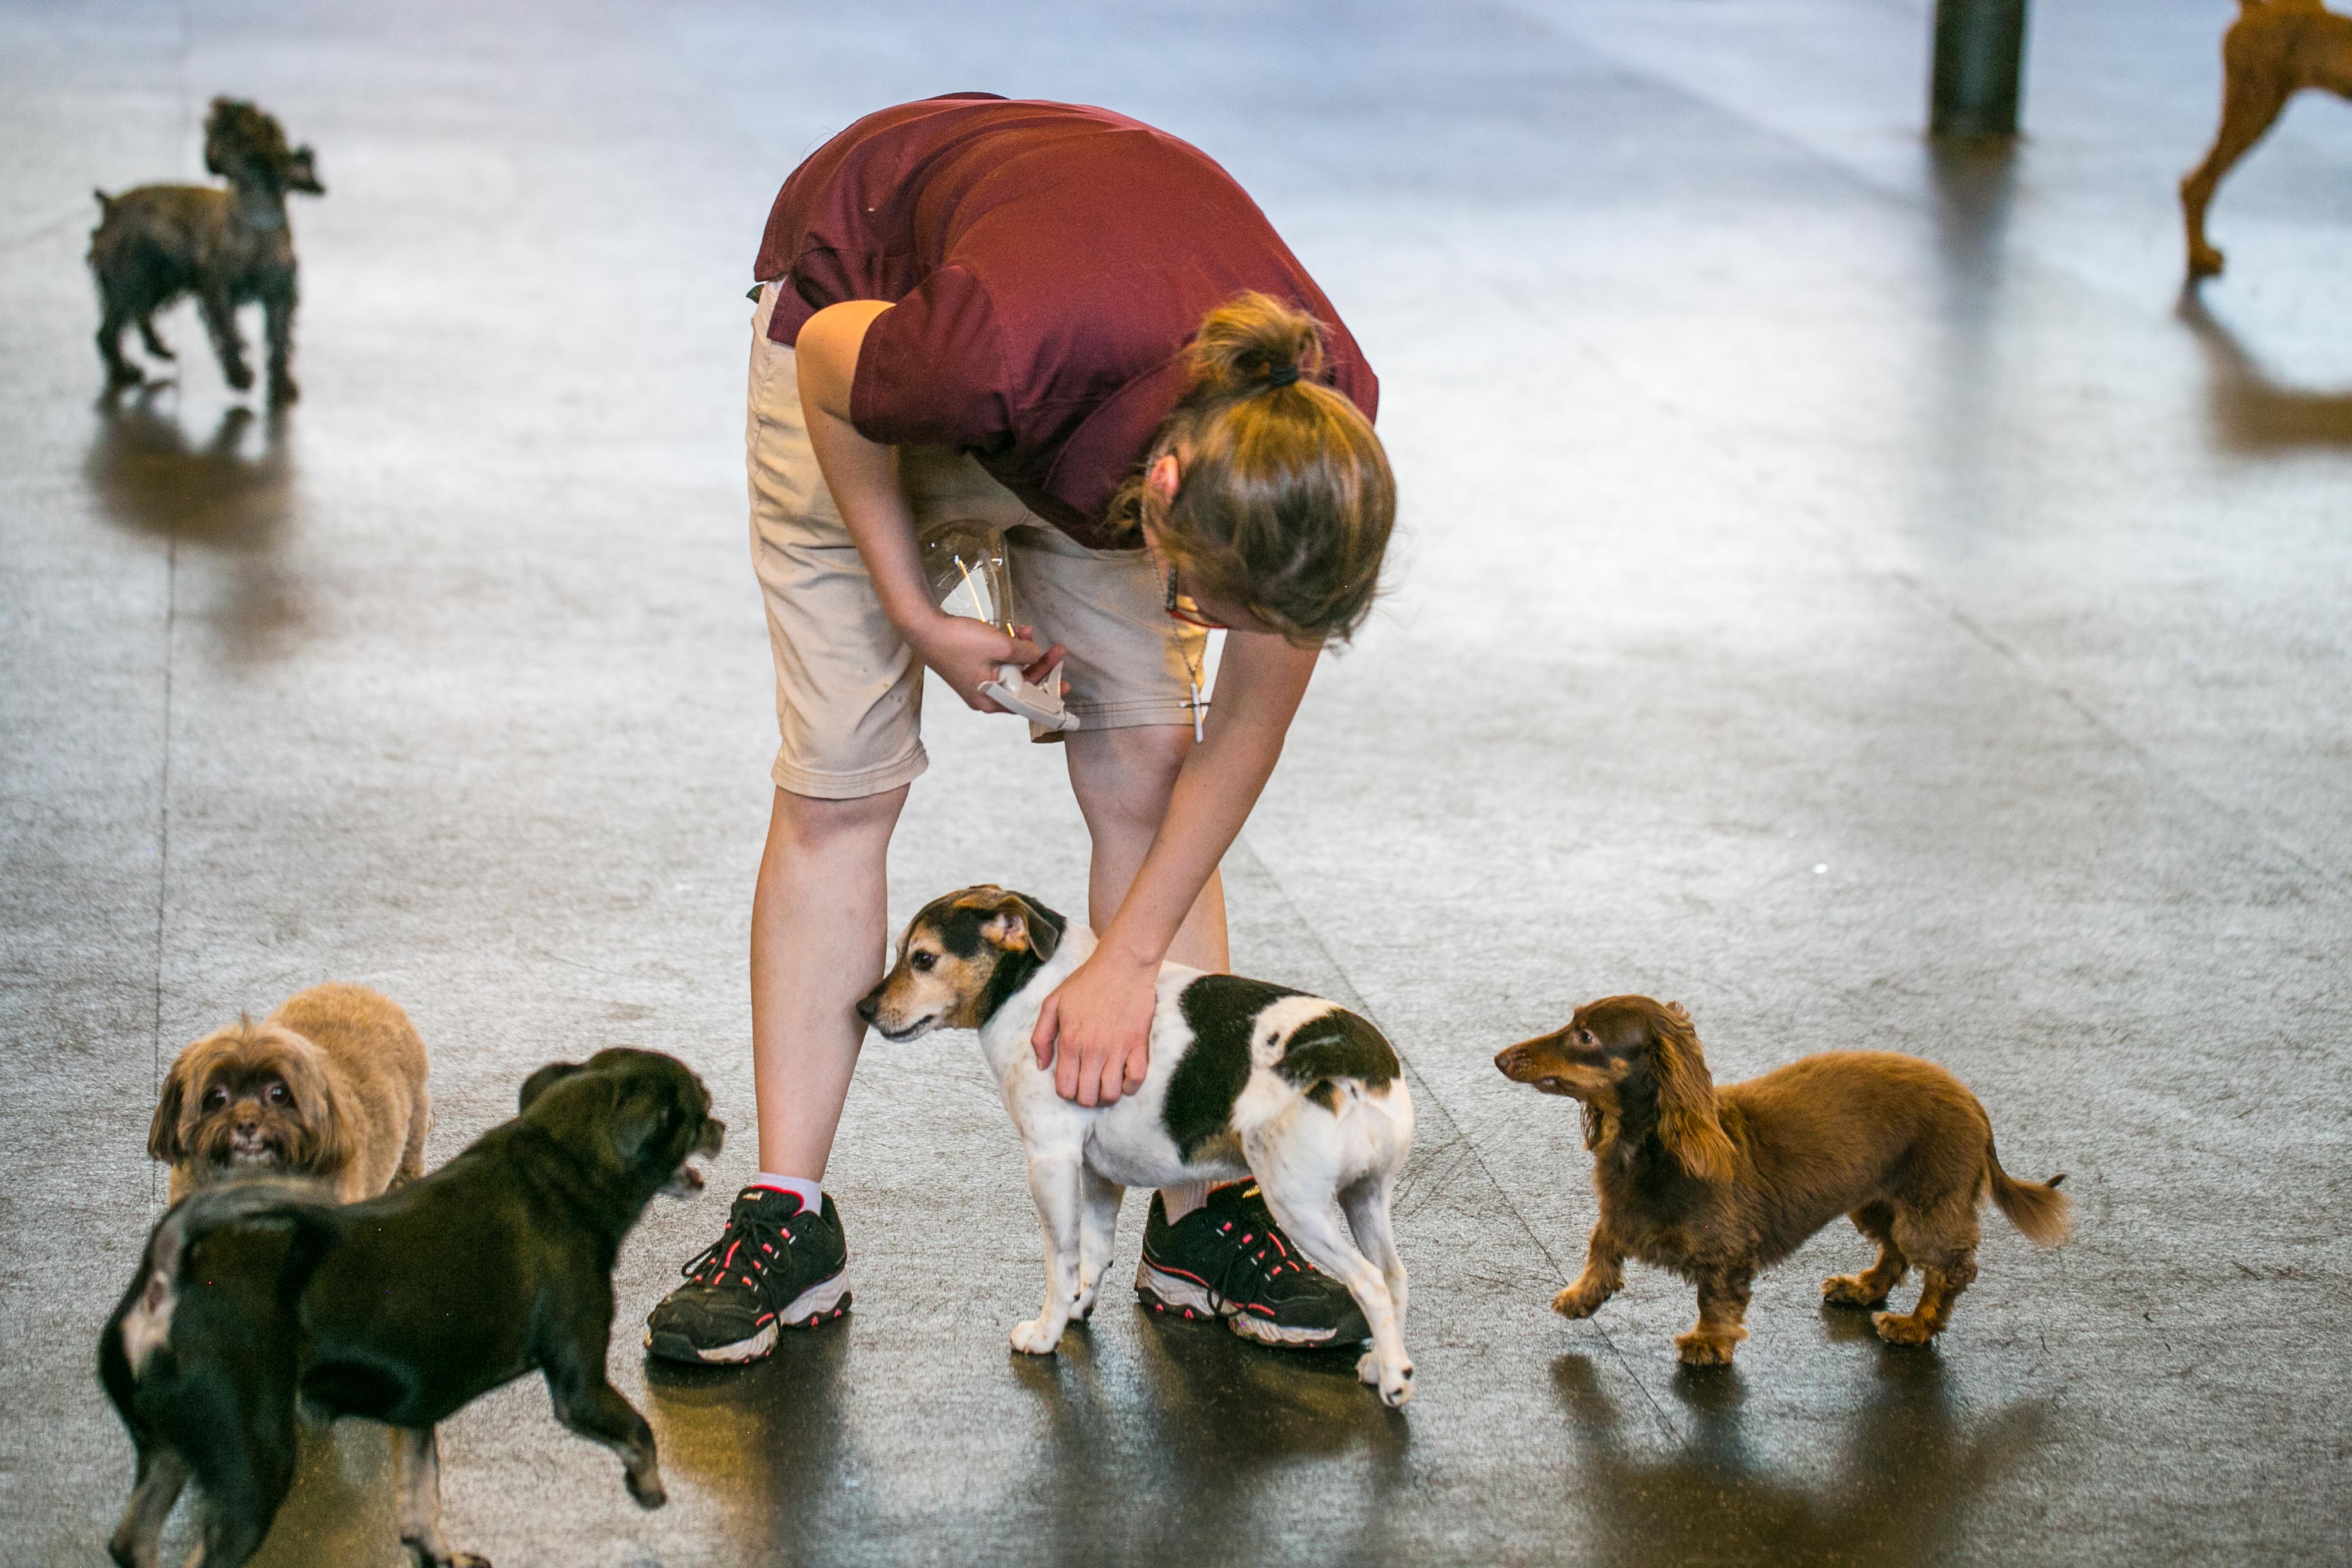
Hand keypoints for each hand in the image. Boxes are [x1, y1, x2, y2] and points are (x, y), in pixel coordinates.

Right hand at [898, 612, 1063, 713]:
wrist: (923, 628)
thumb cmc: (959, 641)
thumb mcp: (1000, 646)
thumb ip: (1025, 653)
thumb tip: (1036, 655)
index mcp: (991, 700)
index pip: (1028, 703)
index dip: (1049, 692)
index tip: (1066, 684)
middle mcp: (984, 697)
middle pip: (1021, 686)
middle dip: (1039, 665)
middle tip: (1057, 651)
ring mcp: (976, 683)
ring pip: (1010, 672)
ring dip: (1023, 653)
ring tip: (1029, 632)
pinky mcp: (971, 669)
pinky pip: (998, 663)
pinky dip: (1008, 650)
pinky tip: (1015, 632)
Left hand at [1030, 947, 1154, 1105]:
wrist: (1122, 965)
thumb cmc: (1086, 982)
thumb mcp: (1053, 1003)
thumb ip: (1041, 1036)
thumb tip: (1042, 1066)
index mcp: (1070, 1042)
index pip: (1065, 1089)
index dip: (1066, 1092)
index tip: (1071, 1082)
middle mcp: (1093, 1051)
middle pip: (1088, 1097)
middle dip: (1086, 1097)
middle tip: (1088, 1084)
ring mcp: (1117, 1049)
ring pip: (1111, 1094)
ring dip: (1107, 1095)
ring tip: (1105, 1084)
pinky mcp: (1138, 1044)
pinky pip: (1136, 1080)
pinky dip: (1130, 1086)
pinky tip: (1124, 1078)